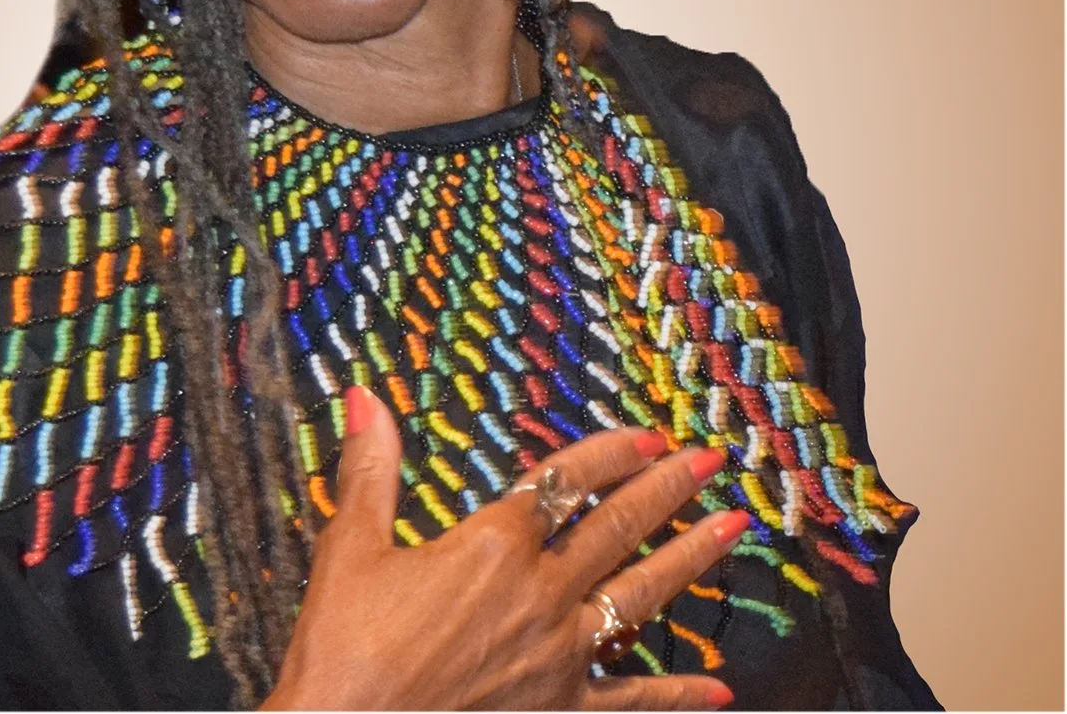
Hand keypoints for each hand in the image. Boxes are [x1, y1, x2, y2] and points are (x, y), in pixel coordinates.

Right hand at [264, 386, 747, 710]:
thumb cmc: (346, 647)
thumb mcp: (353, 546)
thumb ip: (371, 468)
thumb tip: (365, 397)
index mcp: (493, 545)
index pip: (564, 482)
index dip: (610, 453)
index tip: (648, 434)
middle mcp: (539, 594)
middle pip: (617, 528)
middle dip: (668, 489)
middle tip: (710, 460)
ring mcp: (559, 658)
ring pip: (640, 598)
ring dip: (690, 560)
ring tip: (733, 529)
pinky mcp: (560, 711)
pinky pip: (632, 701)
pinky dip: (677, 695)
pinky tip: (719, 689)